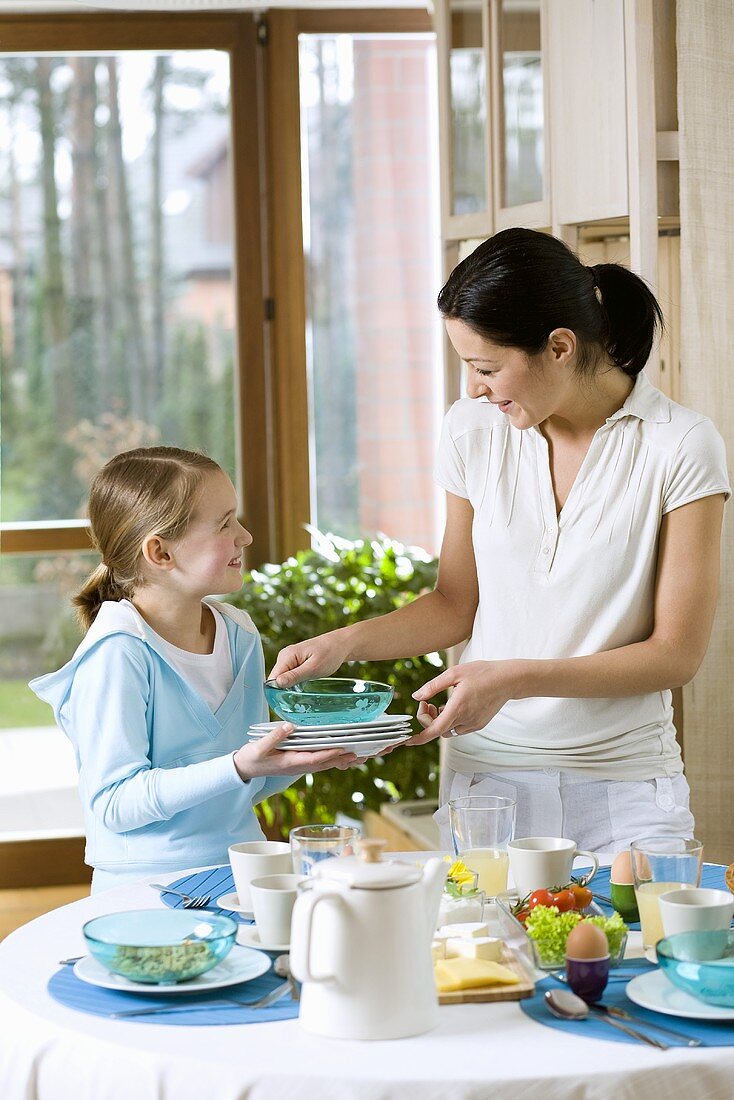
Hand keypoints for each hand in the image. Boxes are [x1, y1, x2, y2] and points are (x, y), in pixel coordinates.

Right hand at [234, 723, 365, 779]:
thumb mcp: (259, 747)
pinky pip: (323, 761)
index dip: (330, 755)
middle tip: (367, 753)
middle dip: (347, 758)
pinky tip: (347, 753)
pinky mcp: (302, 762)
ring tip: (366, 754)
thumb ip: (275, 736)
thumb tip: (290, 726)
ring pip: (328, 763)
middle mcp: (300, 766)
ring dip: (346, 759)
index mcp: (291, 762)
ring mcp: (302, 765)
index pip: (314, 759)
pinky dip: (337, 758)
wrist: (245, 769)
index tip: (344, 750)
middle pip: (328, 763)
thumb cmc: (252, 758)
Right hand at [268, 629, 351, 686]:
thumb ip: (295, 676)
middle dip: (285, 689)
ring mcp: (289, 659)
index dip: (277, 690)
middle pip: (276, 680)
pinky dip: (295, 682)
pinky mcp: (294, 663)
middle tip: (299, 693)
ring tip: (304, 686)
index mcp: (287, 656)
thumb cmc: (330, 653)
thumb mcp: (313, 668)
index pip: (272, 678)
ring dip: (291, 686)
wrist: (340, 644)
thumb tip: (277, 683)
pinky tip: (304, 683)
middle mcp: (285, 656)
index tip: (288, 698)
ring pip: (283, 679)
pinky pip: (289, 676)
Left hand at [405, 661, 522, 745]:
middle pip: (438, 730)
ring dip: (439, 721)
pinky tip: (452, 707)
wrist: (507, 680)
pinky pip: (459, 728)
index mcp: (457, 708)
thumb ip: (433, 686)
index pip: (434, 731)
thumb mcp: (454, 673)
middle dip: (428, 719)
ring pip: (448, 730)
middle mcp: (466, 720)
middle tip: (427, 703)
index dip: (419, 738)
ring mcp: (473, 724)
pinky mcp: (479, 724)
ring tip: (440, 704)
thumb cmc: (481, 673)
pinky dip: (451, 721)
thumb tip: (416, 697)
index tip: (408, 738)